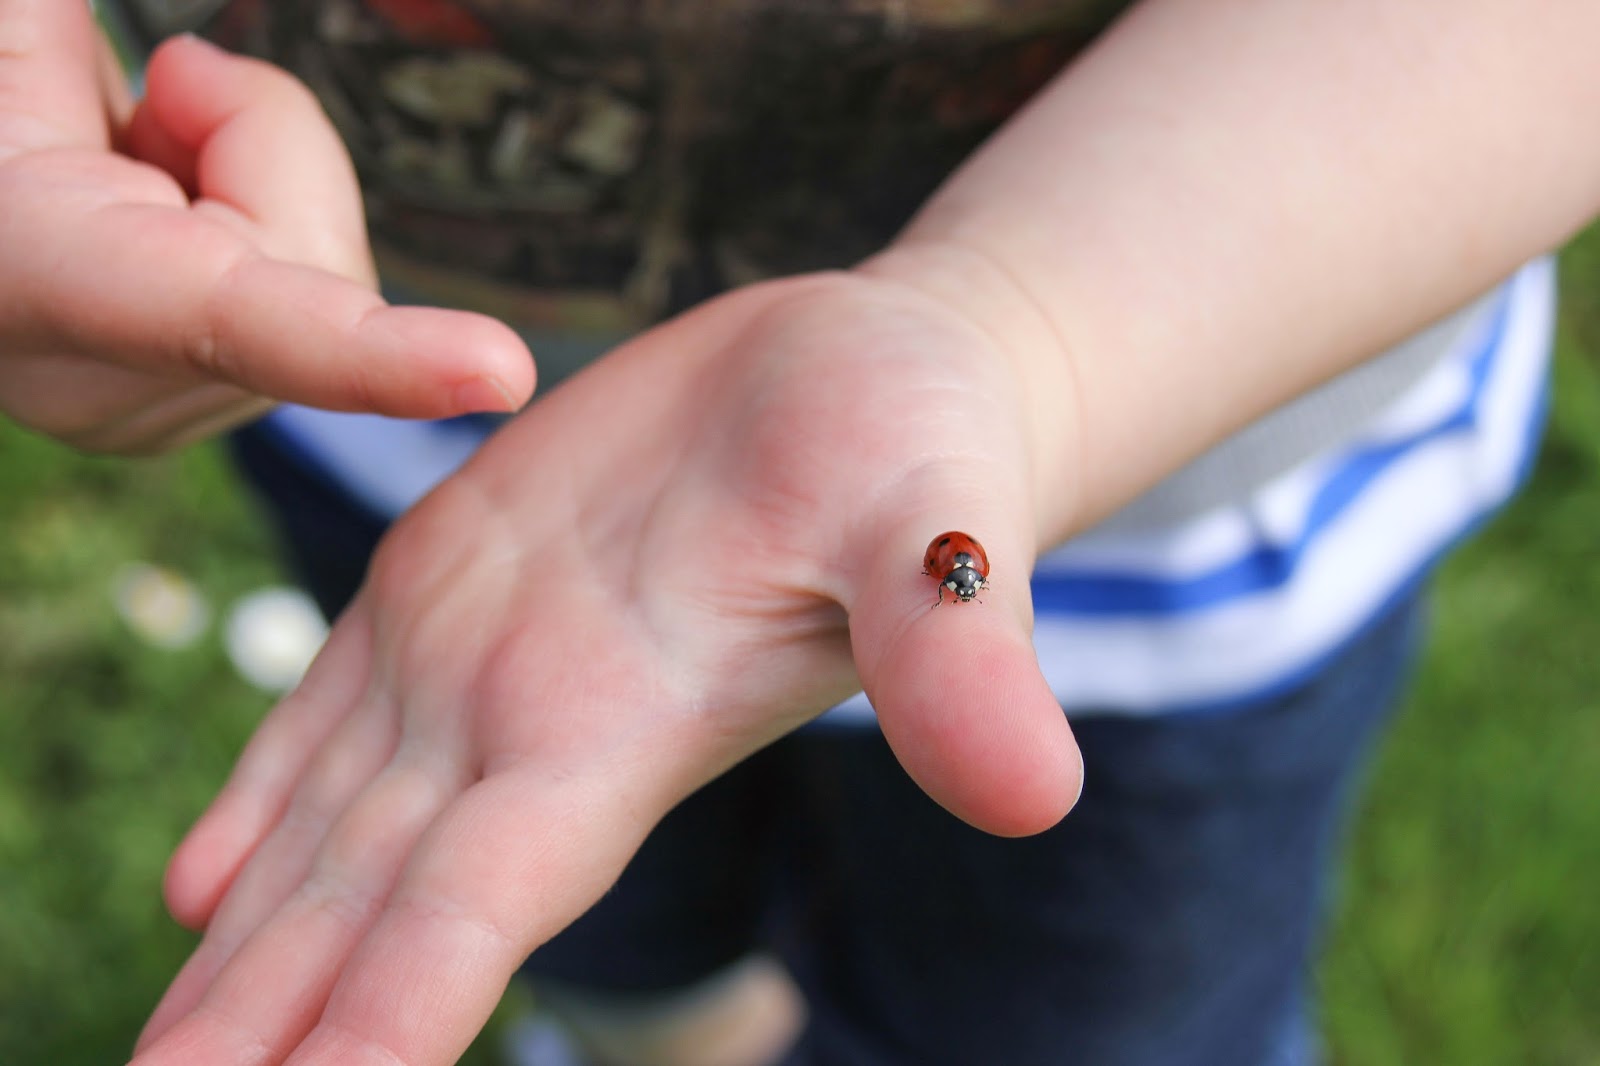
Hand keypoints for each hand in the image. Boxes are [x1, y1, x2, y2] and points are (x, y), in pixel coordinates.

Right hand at [0, 8, 531, 452]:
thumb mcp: (5, 47)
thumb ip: (67, 40)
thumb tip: (194, 80)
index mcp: (31, 282)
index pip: (227, 319)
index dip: (372, 353)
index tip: (503, 373)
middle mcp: (106, 387)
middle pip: (315, 253)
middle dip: (254, 139)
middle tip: (144, 96)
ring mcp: (163, 413)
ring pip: (328, 270)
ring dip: (251, 176)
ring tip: (130, 159)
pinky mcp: (207, 405)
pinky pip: (314, 292)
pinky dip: (256, 220)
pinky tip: (162, 207)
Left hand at [132, 268, 1083, 1063]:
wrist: (868, 373)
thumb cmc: (923, 444)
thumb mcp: (937, 527)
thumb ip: (953, 657)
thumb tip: (1035, 796)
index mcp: (626, 729)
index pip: (478, 904)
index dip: (383, 1012)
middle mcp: (537, 722)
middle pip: (369, 904)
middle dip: (264, 1027)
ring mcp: (487, 654)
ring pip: (331, 828)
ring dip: (244, 952)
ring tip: (161, 1056)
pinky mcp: (459, 574)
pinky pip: (334, 710)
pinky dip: (263, 801)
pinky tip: (204, 886)